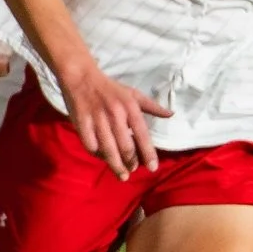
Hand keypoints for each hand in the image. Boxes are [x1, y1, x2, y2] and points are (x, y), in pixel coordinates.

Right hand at [61, 61, 171, 180]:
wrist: (81, 76)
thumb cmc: (110, 88)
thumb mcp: (133, 94)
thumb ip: (152, 106)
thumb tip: (171, 114)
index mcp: (129, 107)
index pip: (142, 134)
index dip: (148, 153)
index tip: (153, 168)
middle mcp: (115, 115)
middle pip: (125, 146)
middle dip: (131, 162)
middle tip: (133, 171)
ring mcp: (97, 120)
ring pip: (108, 150)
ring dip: (116, 165)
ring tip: (122, 175)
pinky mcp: (81, 124)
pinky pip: (91, 146)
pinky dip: (98, 155)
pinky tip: (103, 158)